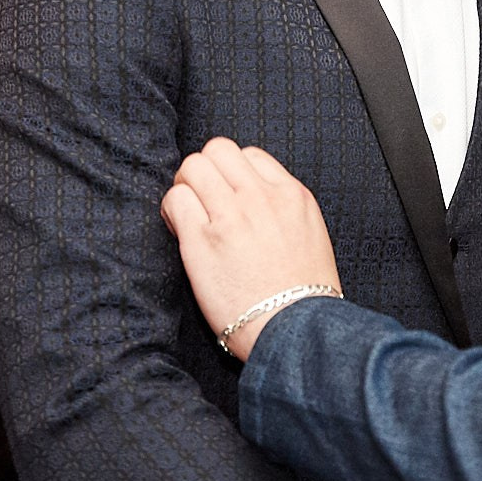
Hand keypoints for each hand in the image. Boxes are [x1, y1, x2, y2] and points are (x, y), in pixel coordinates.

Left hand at [161, 139, 341, 360]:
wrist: (295, 331)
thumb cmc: (302, 296)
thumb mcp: (309, 235)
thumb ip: (282, 209)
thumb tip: (251, 198)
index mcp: (292, 195)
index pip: (249, 154)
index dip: (231, 173)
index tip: (226, 196)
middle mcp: (261, 197)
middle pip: (217, 150)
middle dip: (204, 171)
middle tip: (201, 199)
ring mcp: (232, 216)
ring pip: (192, 166)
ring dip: (185, 187)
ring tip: (189, 215)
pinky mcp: (203, 240)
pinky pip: (175, 199)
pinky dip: (172, 210)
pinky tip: (180, 231)